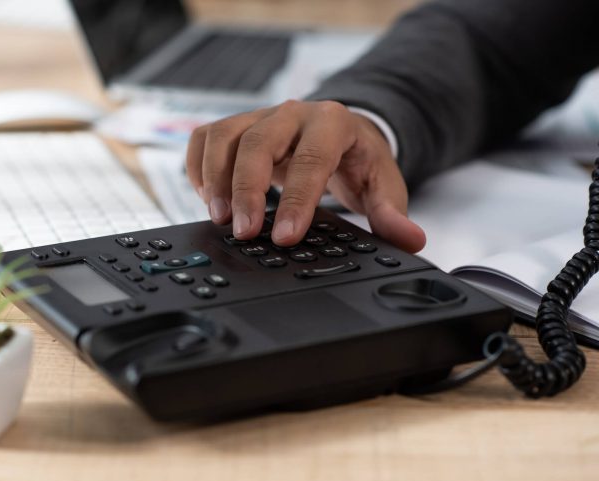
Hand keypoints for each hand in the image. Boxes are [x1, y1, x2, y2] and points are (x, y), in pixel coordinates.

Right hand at [185, 100, 425, 252]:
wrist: (337, 131)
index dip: (297, 200)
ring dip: (215, 180)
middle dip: (246, 190)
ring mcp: (259, 117)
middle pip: (257, 142)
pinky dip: (198, 169)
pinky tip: (207, 199)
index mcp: (332, 124)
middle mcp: (292, 114)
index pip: (311, 159)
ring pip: (224, 137)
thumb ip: (392, 213)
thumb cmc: (356, 160)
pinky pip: (204, 139)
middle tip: (244, 232)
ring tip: (220, 219)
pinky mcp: (235, 126)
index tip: (286, 237)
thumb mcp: (381, 184)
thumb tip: (410, 239)